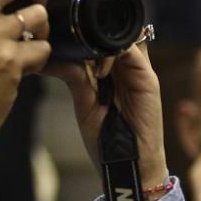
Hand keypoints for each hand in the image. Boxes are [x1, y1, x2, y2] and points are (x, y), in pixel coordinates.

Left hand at [47, 42, 167, 189]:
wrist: (128, 165)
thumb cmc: (107, 139)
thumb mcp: (84, 103)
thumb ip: (75, 78)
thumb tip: (51, 59)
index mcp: (110, 73)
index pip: (99, 42)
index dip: (82, 36)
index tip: (60, 38)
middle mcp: (125, 69)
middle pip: (111, 35)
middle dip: (89, 35)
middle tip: (68, 42)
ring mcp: (138, 72)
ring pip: (120, 38)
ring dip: (100, 44)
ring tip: (84, 61)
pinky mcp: (149, 79)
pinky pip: (133, 52)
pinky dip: (114, 54)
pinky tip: (100, 72)